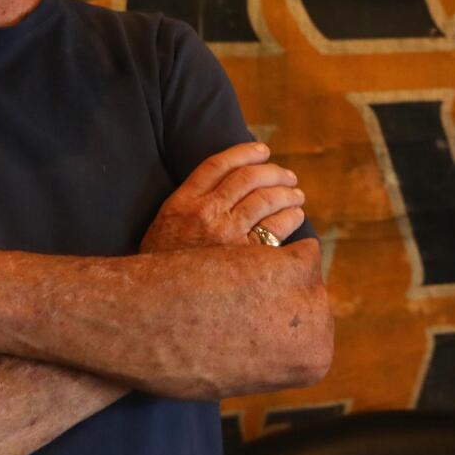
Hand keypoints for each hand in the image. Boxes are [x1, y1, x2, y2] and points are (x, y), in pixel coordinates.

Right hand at [142, 142, 306, 252]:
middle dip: (274, 172)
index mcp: (183, 202)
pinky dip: (290, 217)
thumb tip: (227, 185)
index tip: (262, 150)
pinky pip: (277, 227)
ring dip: (287, 193)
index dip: (244, 152)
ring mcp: (226, 235)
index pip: (218, 165)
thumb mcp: (166, 226)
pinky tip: (295, 216)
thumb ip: (190, 204)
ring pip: (267, 199)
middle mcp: (206, 213)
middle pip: (248, 178)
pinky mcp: (246, 258)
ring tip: (296, 195)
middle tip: (288, 176)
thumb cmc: (165, 267)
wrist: (158, 305)